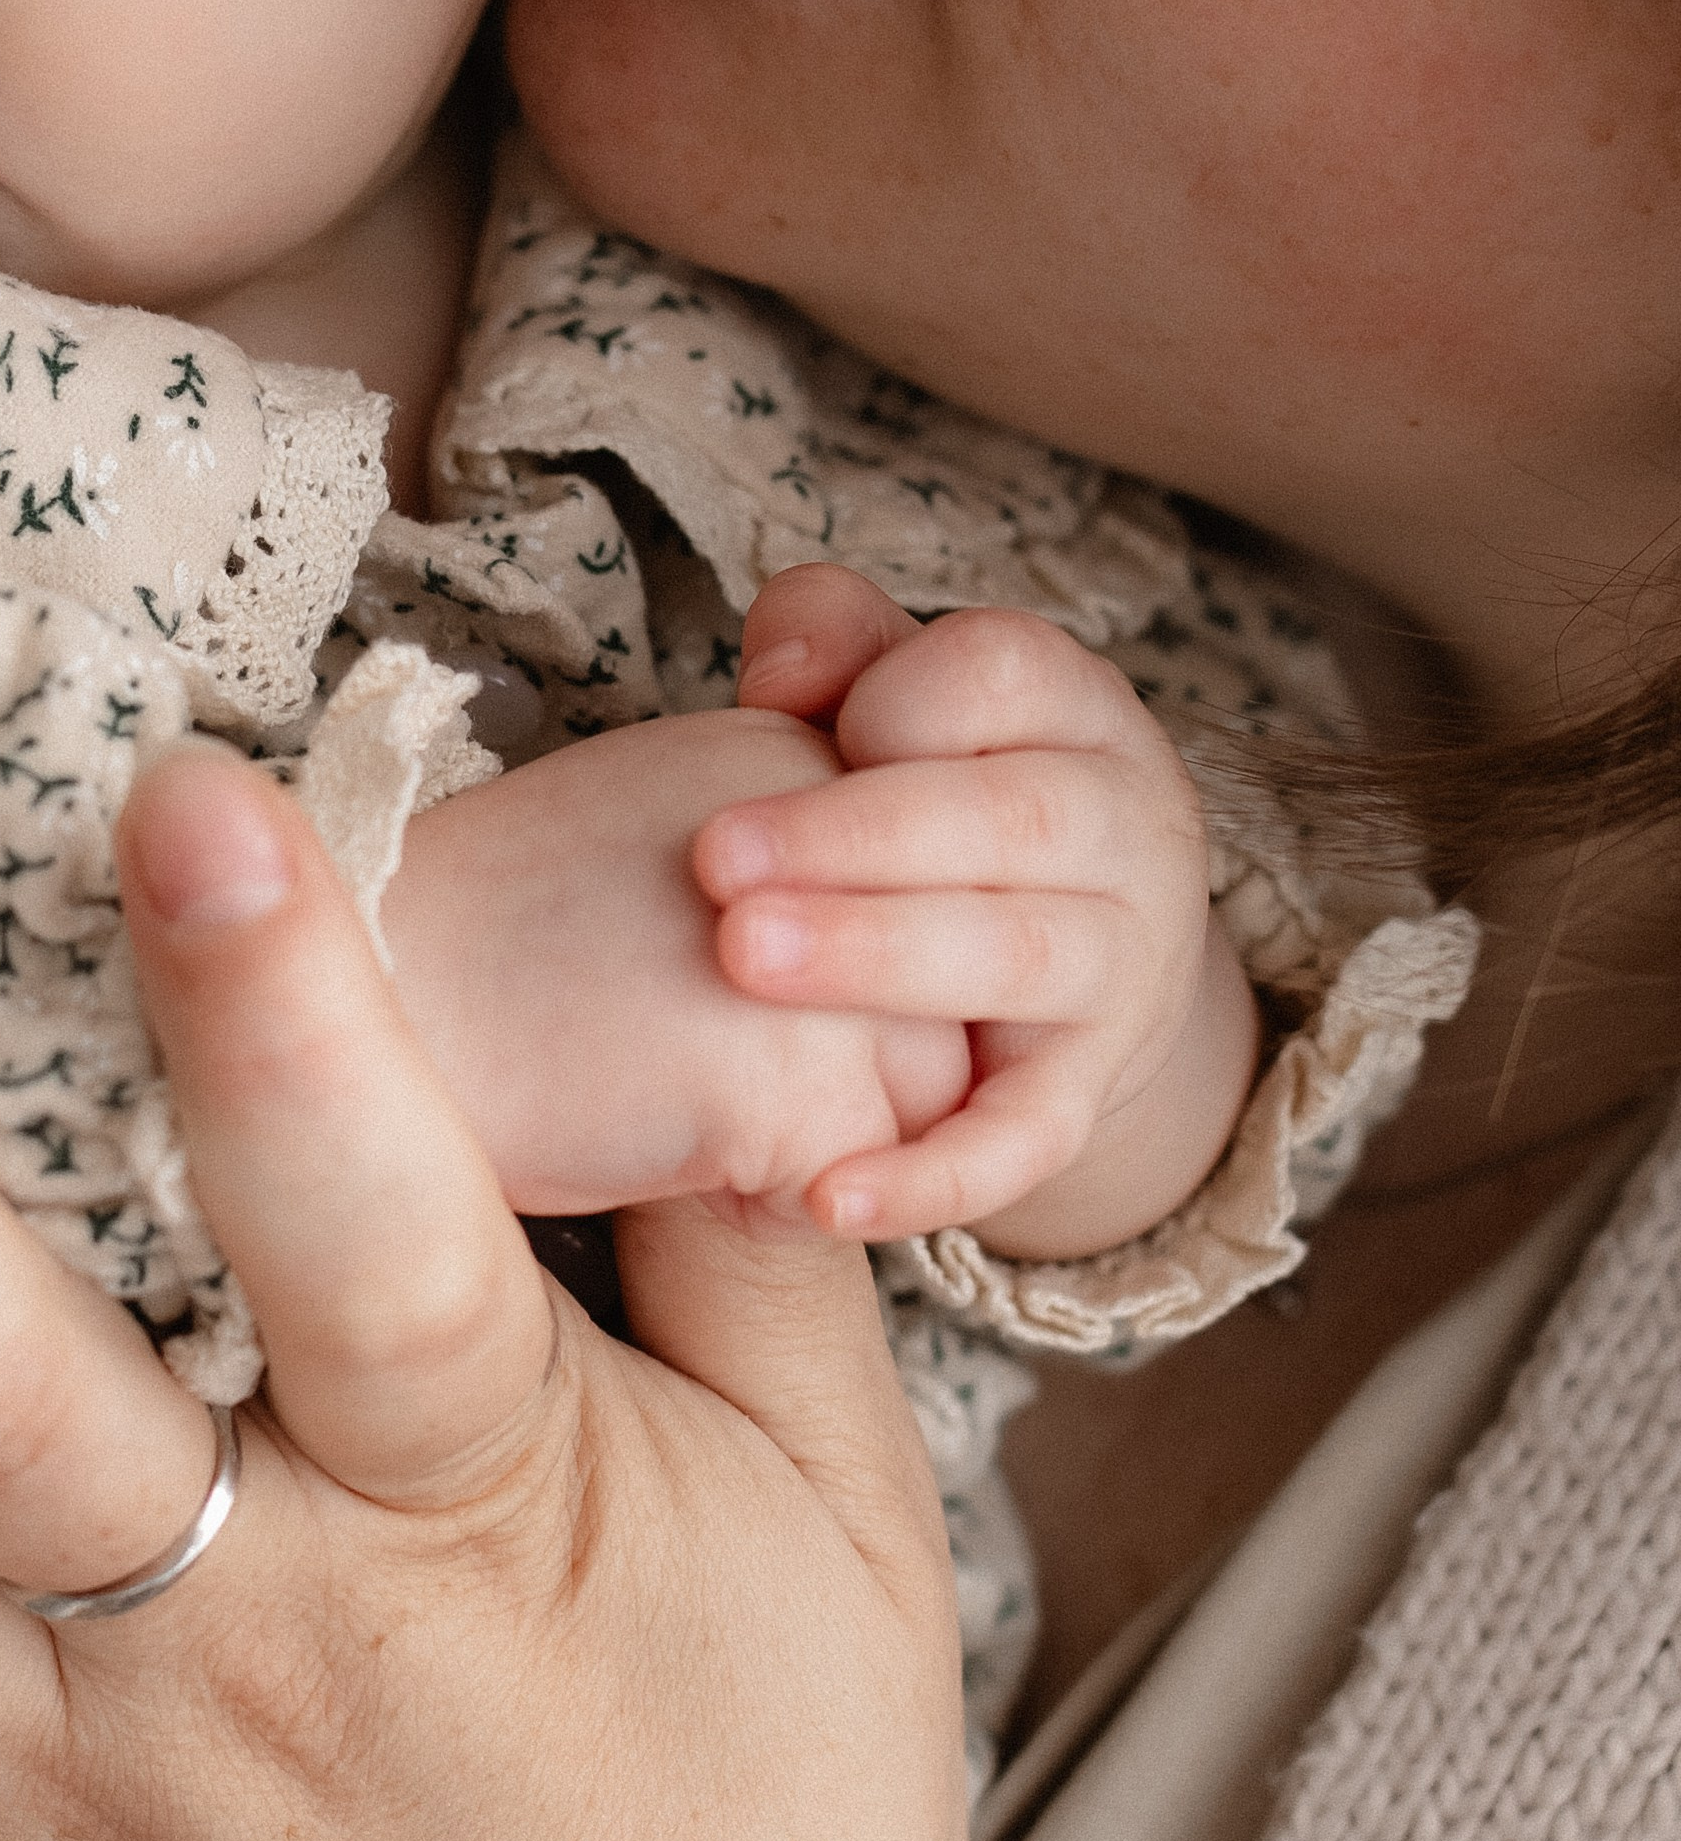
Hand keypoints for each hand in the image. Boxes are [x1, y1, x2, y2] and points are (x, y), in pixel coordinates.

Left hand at [710, 566, 1261, 1248]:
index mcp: (1072, 708)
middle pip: (1016, 821)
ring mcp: (1125, 964)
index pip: (1003, 676)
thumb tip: (780, 671)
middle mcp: (1127, 826)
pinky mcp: (1093, 1089)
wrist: (1058, 954)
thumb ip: (833, 642)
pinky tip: (826, 1197)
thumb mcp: (886, 697)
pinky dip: (933, 1173)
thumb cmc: (925, 794)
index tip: (776, 726)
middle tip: (714, 861)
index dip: (894, 701)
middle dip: (858, 838)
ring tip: (741, 964)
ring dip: (881, 960)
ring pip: (1026, 958)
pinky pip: (1030, 1137)